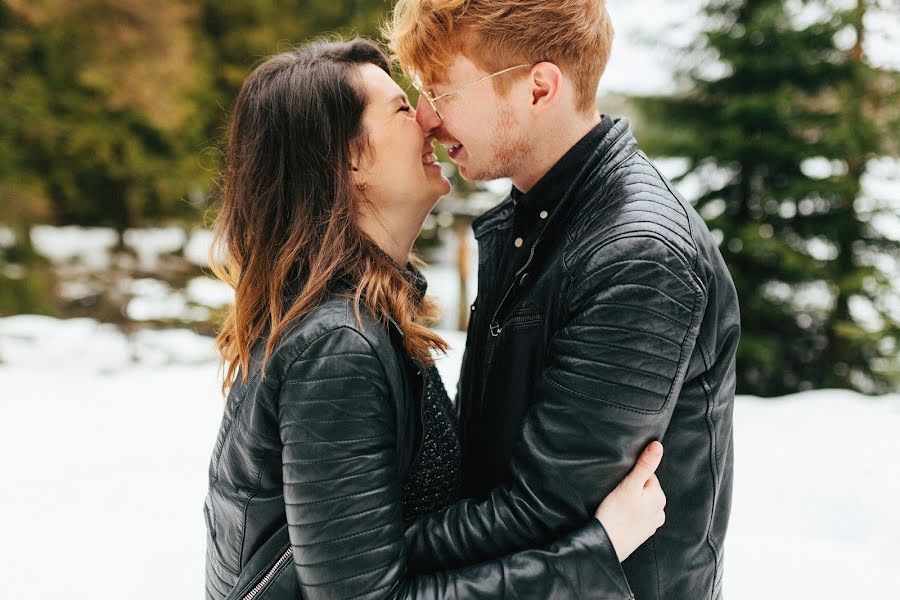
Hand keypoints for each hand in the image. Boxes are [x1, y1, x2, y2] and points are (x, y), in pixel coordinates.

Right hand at [594, 441, 665, 561]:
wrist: (606, 545)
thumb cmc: (616, 514)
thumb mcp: (630, 484)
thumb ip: (645, 465)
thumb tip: (658, 445)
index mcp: (659, 497)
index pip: (647, 475)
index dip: (631, 476)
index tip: (620, 484)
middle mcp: (660, 511)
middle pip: (644, 489)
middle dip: (631, 488)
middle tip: (616, 495)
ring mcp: (651, 525)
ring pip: (640, 503)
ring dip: (630, 502)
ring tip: (616, 506)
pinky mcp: (641, 534)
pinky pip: (636, 516)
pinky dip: (628, 514)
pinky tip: (618, 517)